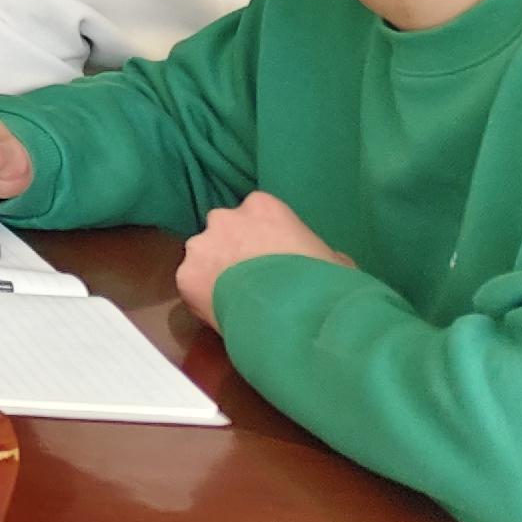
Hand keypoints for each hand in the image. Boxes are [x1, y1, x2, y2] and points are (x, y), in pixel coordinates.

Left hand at [177, 191, 351, 329]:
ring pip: (204, 257)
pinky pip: (193, 285)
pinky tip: (225, 315)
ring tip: (238, 302)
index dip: (266, 240)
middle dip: (235, 252)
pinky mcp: (185, 275)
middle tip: (254, 281)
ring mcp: (201, 245)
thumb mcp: (335, 262)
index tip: (275, 261)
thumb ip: (317, 252)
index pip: (257, 215)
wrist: (295, 312)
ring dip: (216, 273)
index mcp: (262, 207)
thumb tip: (323, 261)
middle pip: (225, 231)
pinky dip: (204, 298)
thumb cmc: (322, 283)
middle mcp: (225, 218)